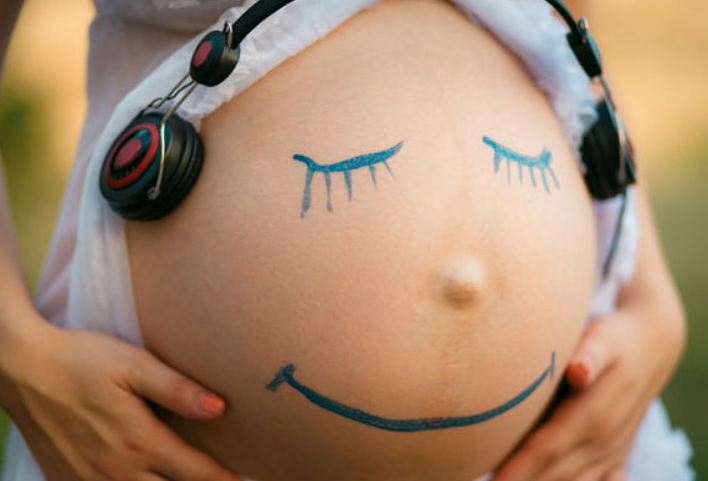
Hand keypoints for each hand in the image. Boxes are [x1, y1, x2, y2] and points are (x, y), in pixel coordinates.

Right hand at [0, 316, 242, 480]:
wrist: (22, 370)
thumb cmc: (81, 361)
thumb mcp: (134, 365)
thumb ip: (178, 389)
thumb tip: (219, 408)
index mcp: (138, 441)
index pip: (194, 472)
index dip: (221, 478)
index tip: (241, 480)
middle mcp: (115, 471)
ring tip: (184, 480)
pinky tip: (139, 478)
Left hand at [493, 300, 685, 480]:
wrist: (652, 346)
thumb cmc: (615, 339)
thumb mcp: (602, 339)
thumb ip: (590, 354)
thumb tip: (578, 371)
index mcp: (593, 416)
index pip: (547, 448)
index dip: (518, 467)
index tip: (494, 479)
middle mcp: (603, 441)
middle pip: (555, 473)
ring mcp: (611, 452)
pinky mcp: (616, 456)